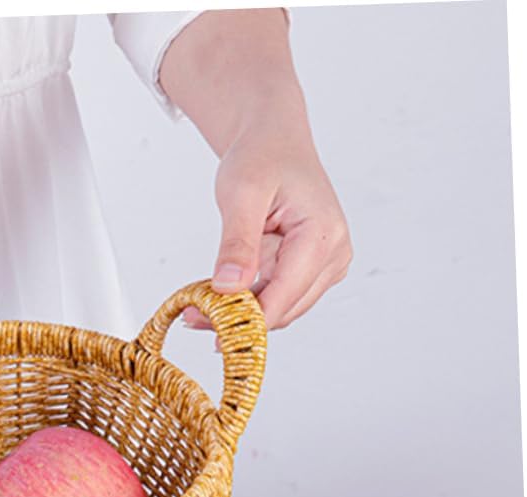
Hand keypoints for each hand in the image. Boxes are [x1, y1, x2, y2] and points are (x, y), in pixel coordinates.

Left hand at [185, 122, 351, 332]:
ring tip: (200, 307)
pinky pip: (278, 298)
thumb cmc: (262, 157)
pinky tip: (219, 297)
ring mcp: (326, 265)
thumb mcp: (241, 194)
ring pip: (280, 310)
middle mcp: (333, 255)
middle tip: (192, 316)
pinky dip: (249, 302)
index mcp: (323, 236)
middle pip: (282, 310)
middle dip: (238, 319)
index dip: (244, 319)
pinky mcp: (312, 270)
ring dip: (242, 314)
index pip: (283, 297)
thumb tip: (229, 287)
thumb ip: (237, 242)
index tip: (204, 324)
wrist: (273, 142)